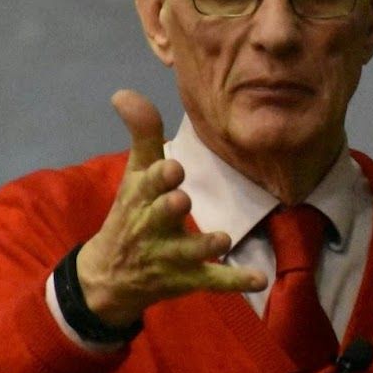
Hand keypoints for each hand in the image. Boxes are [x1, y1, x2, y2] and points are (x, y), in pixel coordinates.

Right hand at [75, 90, 266, 325]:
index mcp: (142, 196)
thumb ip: (142, 133)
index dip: (160, 176)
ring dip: (205, 244)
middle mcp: (154, 226)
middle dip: (171, 207)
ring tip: (222, 238)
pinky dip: (236, 280)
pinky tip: (262, 279)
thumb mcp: (135, 174)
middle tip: (182, 201)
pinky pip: (214, 281)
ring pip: (190, 251)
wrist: (110, 275)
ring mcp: (171, 255)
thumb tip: (123, 91)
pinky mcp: (188, 279)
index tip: (172, 167)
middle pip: (164, 214)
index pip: (149, 182)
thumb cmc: (131, 213)